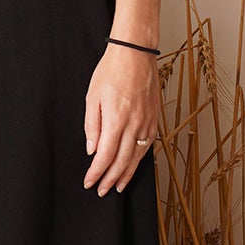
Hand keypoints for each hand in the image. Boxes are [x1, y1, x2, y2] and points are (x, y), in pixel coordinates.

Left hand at [84, 43, 160, 193]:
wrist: (135, 54)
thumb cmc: (110, 72)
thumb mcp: (92, 97)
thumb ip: (92, 126)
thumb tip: (92, 149)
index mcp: (116, 120)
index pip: (105, 156)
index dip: (97, 173)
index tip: (89, 183)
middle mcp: (135, 125)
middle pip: (123, 161)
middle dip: (111, 179)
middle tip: (102, 191)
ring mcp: (148, 122)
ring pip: (138, 156)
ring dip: (127, 174)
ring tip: (119, 186)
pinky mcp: (155, 118)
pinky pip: (148, 145)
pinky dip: (140, 159)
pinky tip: (134, 164)